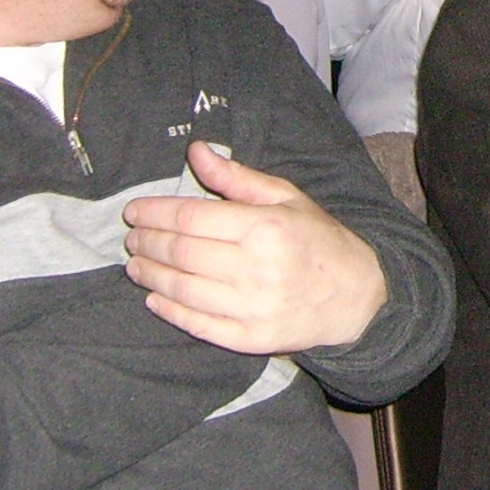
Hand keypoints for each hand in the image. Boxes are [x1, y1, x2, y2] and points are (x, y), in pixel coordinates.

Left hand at [122, 141, 386, 355]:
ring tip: (136, 265)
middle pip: (181, 253)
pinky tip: (155, 298)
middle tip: (132, 239)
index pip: (192, 217)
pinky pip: (198, 324)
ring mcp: (252, 307)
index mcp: (265, 227)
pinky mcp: (250, 338)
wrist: (357, 297)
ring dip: (151, 276)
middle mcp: (257, 268)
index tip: (134, 211)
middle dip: (147, 243)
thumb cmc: (318, 240)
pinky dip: (170, 311)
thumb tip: (195, 152)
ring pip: (183, 289)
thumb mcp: (286, 198)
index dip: (155, 213)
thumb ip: (237, 178)